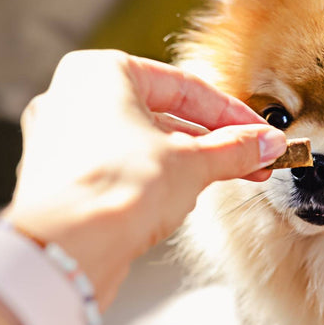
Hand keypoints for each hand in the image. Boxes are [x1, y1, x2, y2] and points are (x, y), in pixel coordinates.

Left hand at [1, 50, 285, 308]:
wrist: (66, 252)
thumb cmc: (113, 190)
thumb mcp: (193, 163)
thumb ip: (234, 149)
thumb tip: (262, 144)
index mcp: (99, 73)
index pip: (183, 86)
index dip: (231, 115)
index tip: (257, 134)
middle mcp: (71, 98)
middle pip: (161, 114)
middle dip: (211, 141)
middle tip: (249, 158)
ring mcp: (62, 141)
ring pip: (140, 143)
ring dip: (186, 162)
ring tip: (224, 179)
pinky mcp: (61, 181)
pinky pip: (119, 169)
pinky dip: (153, 180)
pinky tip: (180, 200)